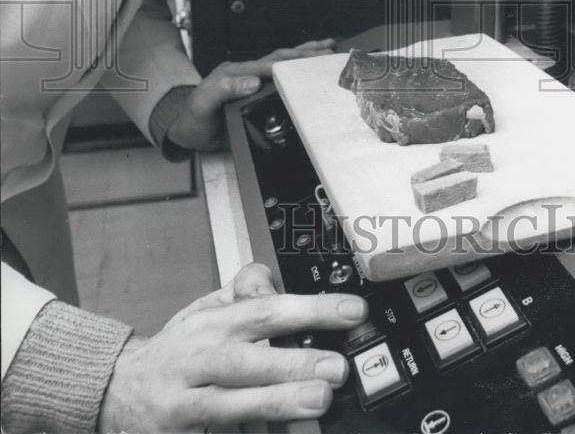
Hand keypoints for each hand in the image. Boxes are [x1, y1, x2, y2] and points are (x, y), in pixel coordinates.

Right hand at [99, 262, 366, 432]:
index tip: (352, 310)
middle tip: (337, 367)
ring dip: (275, 401)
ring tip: (318, 400)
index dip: (309, 309)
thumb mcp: (205, 310)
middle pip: (246, 359)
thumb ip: (242, 294)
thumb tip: (272, 277)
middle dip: (292, 362)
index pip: (264, 309)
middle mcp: (198, 360)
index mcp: (211, 323)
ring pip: (229, 403)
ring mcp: (184, 403)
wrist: (117, 390)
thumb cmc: (177, 350)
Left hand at [167, 39, 334, 150]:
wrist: (185, 132)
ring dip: (304, 54)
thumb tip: (253, 81)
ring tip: (327, 46)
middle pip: (279, 57)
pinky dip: (296, 66)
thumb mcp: (202, 106)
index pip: (267, 66)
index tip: (310, 63)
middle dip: (304, 53)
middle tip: (329, 49)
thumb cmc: (194, 121)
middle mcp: (244, 71)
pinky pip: (279, 74)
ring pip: (282, 61)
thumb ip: (223, 90)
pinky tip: (308, 65)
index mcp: (235, 72)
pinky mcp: (254, 88)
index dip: (289, 65)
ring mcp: (250, 78)